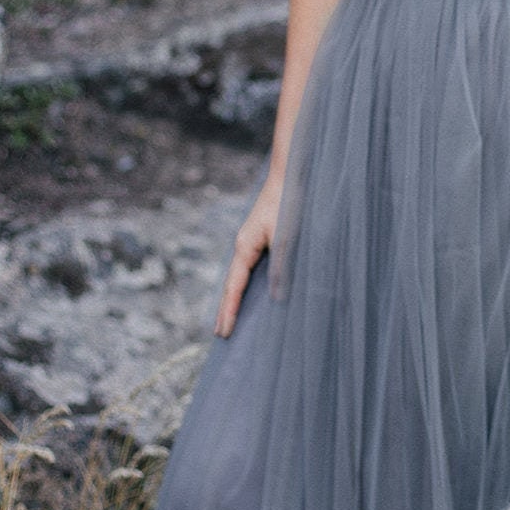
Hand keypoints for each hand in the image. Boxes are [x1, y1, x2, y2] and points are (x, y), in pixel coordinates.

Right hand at [214, 173, 283, 337]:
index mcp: (245, 247)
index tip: (224, 332)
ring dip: (234, 298)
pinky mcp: (259, 238)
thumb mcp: (286, 237)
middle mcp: (243, 246)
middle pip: (231, 284)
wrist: (289, 176)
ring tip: (230, 319)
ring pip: (239, 276)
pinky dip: (244, 285)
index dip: (229, 310)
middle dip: (226, 308)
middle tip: (220, 334)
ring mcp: (250, 242)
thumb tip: (278, 296)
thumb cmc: (287, 204)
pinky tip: (249, 292)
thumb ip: (281, 266)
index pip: (234, 286)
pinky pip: (248, 268)